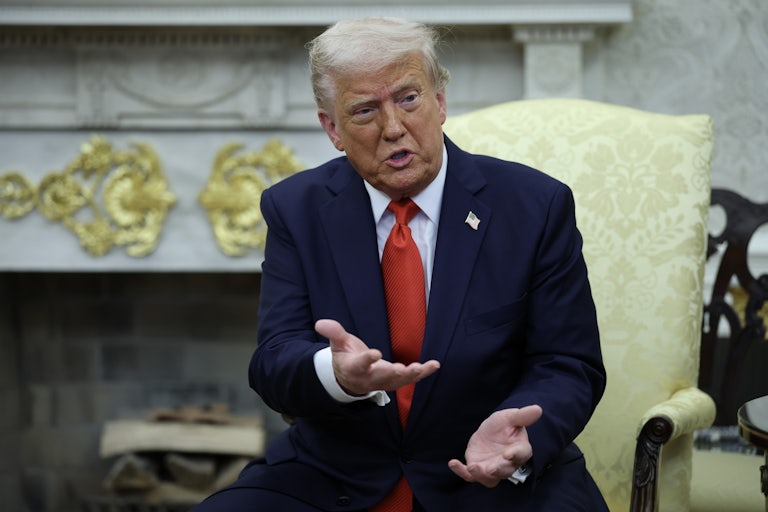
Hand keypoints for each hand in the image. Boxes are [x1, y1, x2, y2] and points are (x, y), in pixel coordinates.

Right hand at [314, 319, 439, 395]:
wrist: (349, 379)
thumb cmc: (345, 358)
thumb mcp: (337, 344)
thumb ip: (333, 333)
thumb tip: (320, 323)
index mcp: (354, 367)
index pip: (360, 364)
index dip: (368, 359)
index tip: (375, 353)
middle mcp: (369, 378)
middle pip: (382, 377)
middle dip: (392, 373)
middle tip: (402, 369)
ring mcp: (383, 381)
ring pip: (398, 381)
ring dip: (411, 375)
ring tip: (422, 367)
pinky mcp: (394, 381)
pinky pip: (410, 379)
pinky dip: (423, 373)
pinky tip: (434, 365)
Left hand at [448, 405, 542, 487]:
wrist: (490, 432)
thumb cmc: (504, 425)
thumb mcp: (511, 417)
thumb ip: (522, 416)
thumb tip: (538, 408)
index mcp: (519, 449)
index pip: (520, 454)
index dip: (514, 455)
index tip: (508, 454)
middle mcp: (507, 463)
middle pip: (505, 471)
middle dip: (497, 470)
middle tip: (490, 468)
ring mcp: (491, 468)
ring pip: (489, 479)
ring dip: (481, 475)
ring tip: (472, 467)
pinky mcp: (477, 469)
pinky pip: (469, 475)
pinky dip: (461, 471)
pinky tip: (453, 463)